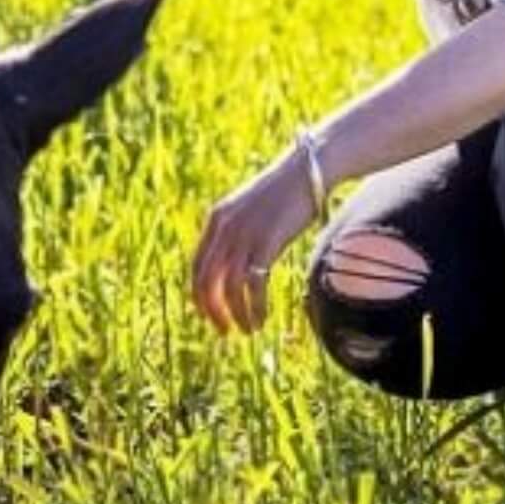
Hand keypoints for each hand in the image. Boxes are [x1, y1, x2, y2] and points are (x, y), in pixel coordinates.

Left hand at [190, 155, 322, 335]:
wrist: (308, 172)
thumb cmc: (284, 195)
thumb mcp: (250, 212)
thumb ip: (236, 234)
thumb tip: (232, 266)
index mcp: (216, 220)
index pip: (196, 266)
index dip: (199, 295)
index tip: (209, 315)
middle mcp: (224, 228)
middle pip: (206, 281)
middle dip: (212, 311)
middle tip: (224, 331)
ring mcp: (244, 234)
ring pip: (228, 288)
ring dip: (236, 315)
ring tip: (248, 330)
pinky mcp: (267, 242)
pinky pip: (253, 284)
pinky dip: (254, 307)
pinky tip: (261, 319)